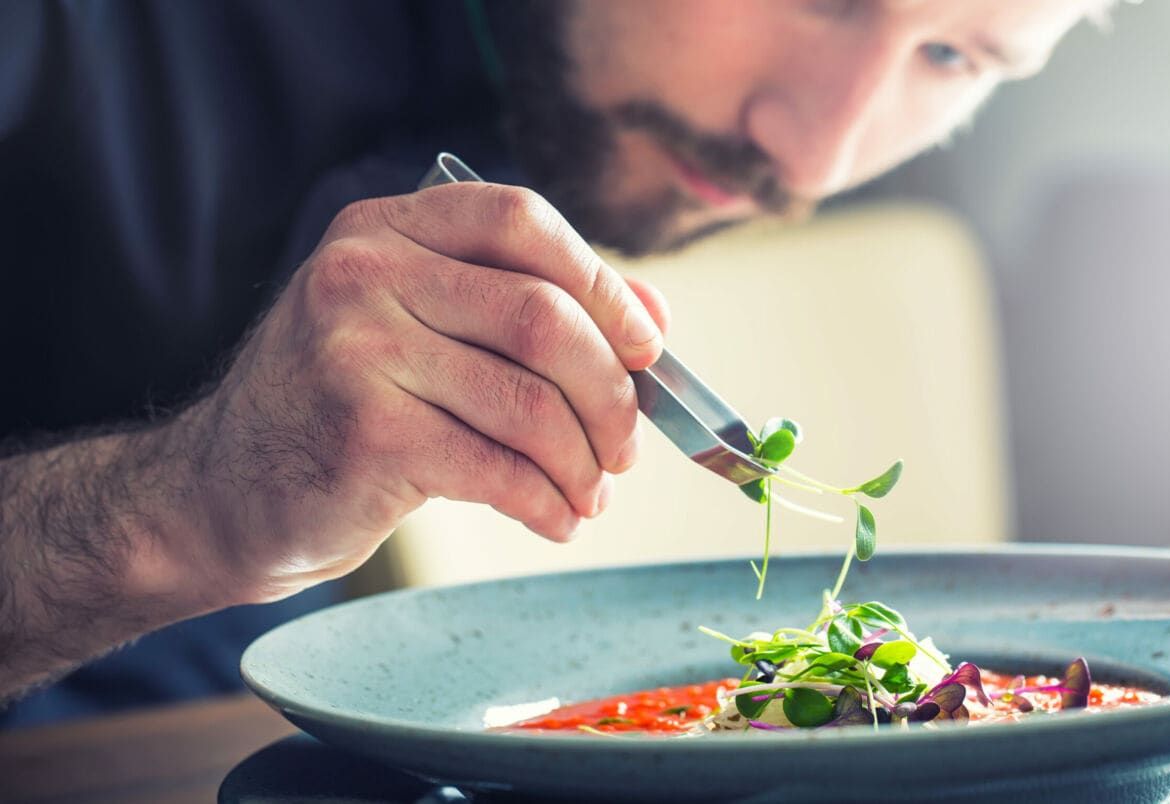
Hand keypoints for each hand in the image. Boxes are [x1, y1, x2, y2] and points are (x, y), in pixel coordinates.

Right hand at [172, 183, 668, 602]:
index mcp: (387, 228)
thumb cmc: (345, 408)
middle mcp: (364, 273)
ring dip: (583, 462)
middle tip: (625, 447)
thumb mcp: (421, 331)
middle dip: (610, 393)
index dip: (604, 282)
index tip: (646, 346)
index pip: (522, 220)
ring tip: (590, 495)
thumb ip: (528, 309)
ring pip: (529, 402)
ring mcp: (357, 350)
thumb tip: (654, 317)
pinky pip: (498, 469)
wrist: (223, 491)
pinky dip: (547, 503)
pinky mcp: (363, 434)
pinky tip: (555, 519)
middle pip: (543, 317)